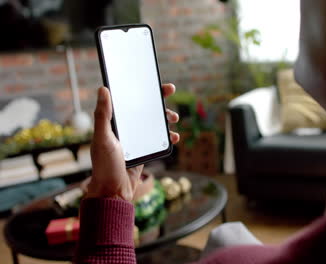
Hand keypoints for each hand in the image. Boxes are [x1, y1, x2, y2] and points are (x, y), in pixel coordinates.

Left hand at [86, 84, 179, 200]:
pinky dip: (169, 136)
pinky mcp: (145, 150)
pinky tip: (174, 137)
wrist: (114, 191)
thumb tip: (103, 89)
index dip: (141, 88)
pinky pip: (159, 139)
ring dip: (166, 117)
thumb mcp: (103, 138)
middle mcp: (126, 128)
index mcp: (114, 122)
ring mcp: (137, 139)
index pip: (129, 99)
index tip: (152, 80)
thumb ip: (103, 115)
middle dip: (158, 98)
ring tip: (174, 119)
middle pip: (145, 107)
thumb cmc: (104, 166)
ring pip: (155, 122)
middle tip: (170, 90)